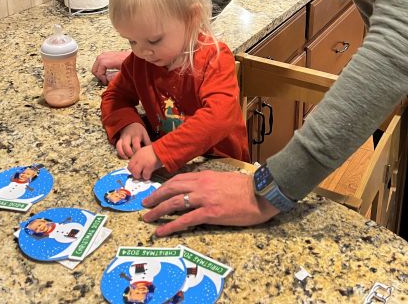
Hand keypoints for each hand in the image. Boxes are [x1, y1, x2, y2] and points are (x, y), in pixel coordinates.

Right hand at [92, 51, 128, 83]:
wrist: (134, 56)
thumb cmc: (130, 63)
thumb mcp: (123, 72)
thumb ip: (113, 76)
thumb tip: (106, 79)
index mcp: (109, 60)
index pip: (98, 70)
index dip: (101, 77)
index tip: (105, 81)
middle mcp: (106, 55)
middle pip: (95, 67)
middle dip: (98, 75)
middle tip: (104, 81)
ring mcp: (105, 54)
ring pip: (96, 65)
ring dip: (98, 72)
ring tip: (105, 77)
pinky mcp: (106, 54)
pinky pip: (98, 62)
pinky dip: (100, 68)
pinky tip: (106, 72)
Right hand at [115, 123, 149, 158]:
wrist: (130, 124)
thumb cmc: (139, 131)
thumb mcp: (145, 134)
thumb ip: (147, 142)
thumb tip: (153, 151)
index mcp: (136, 135)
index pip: (135, 144)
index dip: (137, 151)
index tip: (140, 156)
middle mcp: (128, 136)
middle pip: (126, 145)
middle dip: (129, 153)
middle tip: (133, 158)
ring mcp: (122, 138)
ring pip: (119, 146)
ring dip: (123, 154)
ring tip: (127, 158)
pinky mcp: (119, 140)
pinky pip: (117, 146)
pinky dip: (119, 152)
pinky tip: (124, 157)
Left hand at [128, 145, 161, 179]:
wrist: (162, 149)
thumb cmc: (155, 151)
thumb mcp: (144, 151)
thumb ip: (139, 158)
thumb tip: (137, 166)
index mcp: (136, 155)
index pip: (129, 165)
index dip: (132, 169)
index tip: (136, 170)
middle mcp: (138, 159)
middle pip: (131, 169)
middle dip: (134, 173)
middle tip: (139, 174)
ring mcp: (143, 163)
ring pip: (136, 173)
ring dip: (139, 176)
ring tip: (143, 175)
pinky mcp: (149, 167)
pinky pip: (145, 175)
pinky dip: (146, 177)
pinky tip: (149, 175)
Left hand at [141, 171, 278, 236]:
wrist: (262, 193)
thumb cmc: (248, 187)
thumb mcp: (226, 179)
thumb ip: (212, 183)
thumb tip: (202, 190)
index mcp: (206, 176)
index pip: (179, 179)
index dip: (165, 186)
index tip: (156, 192)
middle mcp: (202, 185)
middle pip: (172, 188)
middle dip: (156, 196)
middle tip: (145, 204)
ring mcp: (204, 199)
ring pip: (174, 203)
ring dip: (158, 210)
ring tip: (147, 218)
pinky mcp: (210, 213)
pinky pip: (185, 220)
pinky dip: (170, 226)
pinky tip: (161, 232)